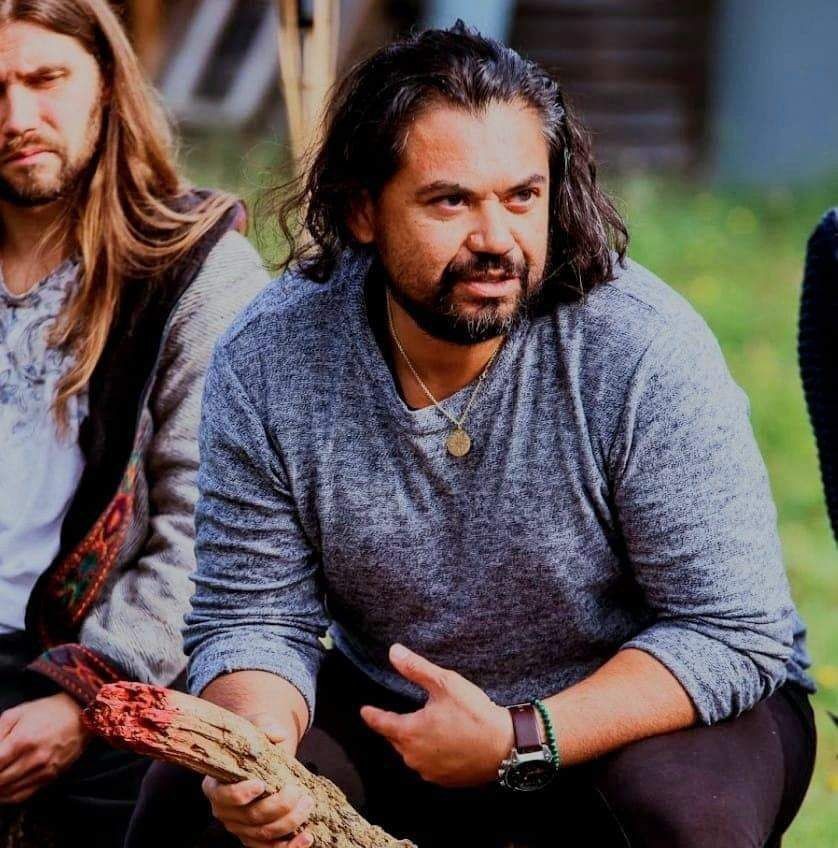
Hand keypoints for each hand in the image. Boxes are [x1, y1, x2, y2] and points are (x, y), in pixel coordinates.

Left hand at [0, 693, 90, 802]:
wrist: (80, 715)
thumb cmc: (46, 711)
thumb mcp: (16, 714)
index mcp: (22, 741)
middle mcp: (33, 760)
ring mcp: (43, 771)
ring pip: (7, 792)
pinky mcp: (50, 777)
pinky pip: (21, 795)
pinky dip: (5, 797)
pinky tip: (0, 790)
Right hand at [202, 716, 314, 847]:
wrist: (263, 757)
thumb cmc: (255, 742)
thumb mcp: (256, 727)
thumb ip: (264, 726)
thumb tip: (277, 733)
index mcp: (216, 785)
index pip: (223, 796)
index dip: (240, 794)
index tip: (261, 784)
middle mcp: (225, 811)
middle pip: (251, 817)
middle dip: (278, 806)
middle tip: (298, 791)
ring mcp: (240, 828)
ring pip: (264, 834)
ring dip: (289, 822)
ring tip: (308, 804)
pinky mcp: (256, 838)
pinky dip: (291, 847)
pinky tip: (307, 836)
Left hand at [360, 643, 513, 787]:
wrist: (505, 746)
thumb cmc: (473, 713)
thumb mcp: (445, 684)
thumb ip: (416, 669)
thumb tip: (393, 652)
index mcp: (409, 732)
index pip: (381, 722)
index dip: (371, 715)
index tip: (364, 711)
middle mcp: (414, 756)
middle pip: (396, 739)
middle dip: (395, 726)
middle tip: (397, 714)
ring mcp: (429, 771)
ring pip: (412, 753)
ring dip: (413, 741)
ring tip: (422, 726)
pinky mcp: (445, 780)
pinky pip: (428, 765)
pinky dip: (430, 753)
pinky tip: (440, 743)